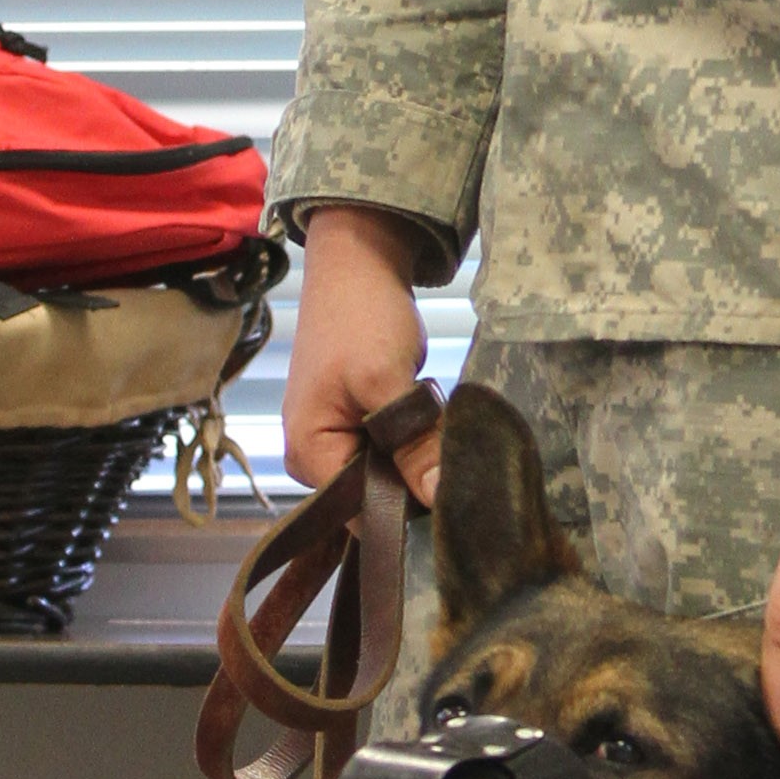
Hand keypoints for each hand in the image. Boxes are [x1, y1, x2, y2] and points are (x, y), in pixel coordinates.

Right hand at [283, 205, 442, 503]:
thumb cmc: (359, 316)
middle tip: (470, 484)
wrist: (358, 261)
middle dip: (418, 491)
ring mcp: (336, 440)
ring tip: (460, 460)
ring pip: (389, 476)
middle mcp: (315, 458)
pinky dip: (418, 446)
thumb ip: (412, 443)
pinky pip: (392, 453)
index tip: (460, 513)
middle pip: (375, 500)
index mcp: (309, 457)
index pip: (363, 517)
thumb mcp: (386, 380)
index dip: (410, 517)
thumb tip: (442, 497)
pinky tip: (443, 439)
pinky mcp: (359, 423)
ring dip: (422, 466)